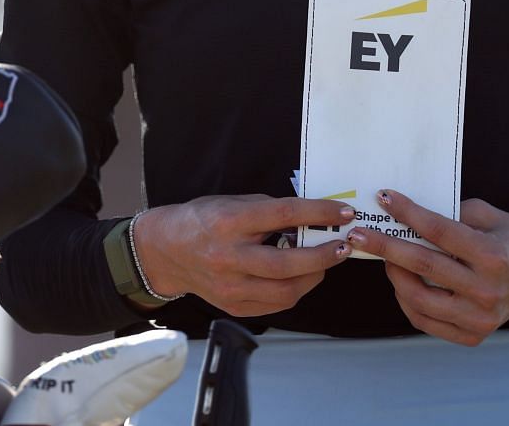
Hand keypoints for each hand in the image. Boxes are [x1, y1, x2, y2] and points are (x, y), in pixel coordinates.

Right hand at [131, 194, 354, 316]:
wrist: (166, 250)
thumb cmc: (203, 219)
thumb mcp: (233, 202)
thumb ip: (269, 210)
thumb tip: (309, 217)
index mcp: (230, 222)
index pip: (284, 215)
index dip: (318, 213)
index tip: (342, 212)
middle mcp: (229, 257)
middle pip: (288, 263)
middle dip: (323, 255)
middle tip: (343, 246)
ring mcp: (230, 286)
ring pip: (286, 291)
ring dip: (314, 276)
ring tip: (325, 261)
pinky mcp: (233, 306)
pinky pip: (275, 304)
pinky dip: (294, 290)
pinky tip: (302, 276)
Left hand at [344, 189, 508, 345]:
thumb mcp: (491, 216)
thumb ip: (454, 212)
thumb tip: (411, 212)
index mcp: (492, 255)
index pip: (439, 232)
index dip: (408, 213)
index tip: (385, 198)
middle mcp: (486, 289)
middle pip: (423, 266)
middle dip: (385, 247)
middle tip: (359, 235)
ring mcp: (479, 317)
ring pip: (419, 300)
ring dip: (394, 276)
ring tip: (384, 258)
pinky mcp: (474, 335)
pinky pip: (427, 321)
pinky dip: (408, 302)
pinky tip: (402, 282)